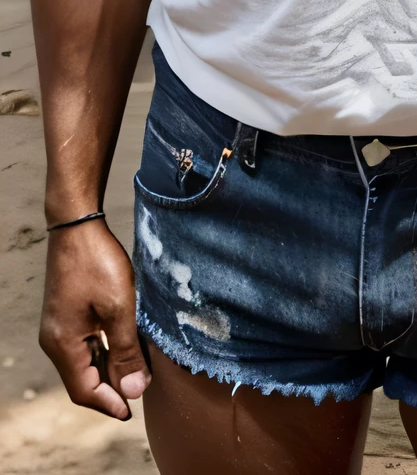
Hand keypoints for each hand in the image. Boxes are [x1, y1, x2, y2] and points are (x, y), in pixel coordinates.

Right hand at [39, 220, 150, 418]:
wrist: (77, 224)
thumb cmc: (97, 262)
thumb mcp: (119, 307)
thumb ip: (126, 350)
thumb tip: (132, 391)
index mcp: (63, 344)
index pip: (84, 390)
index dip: (109, 403)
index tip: (132, 411)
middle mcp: (56, 340)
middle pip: (84, 378)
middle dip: (111, 388)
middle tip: (141, 390)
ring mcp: (60, 327)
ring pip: (86, 361)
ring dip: (110, 369)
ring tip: (138, 371)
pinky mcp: (68, 314)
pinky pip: (86, 344)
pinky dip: (105, 351)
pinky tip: (126, 345)